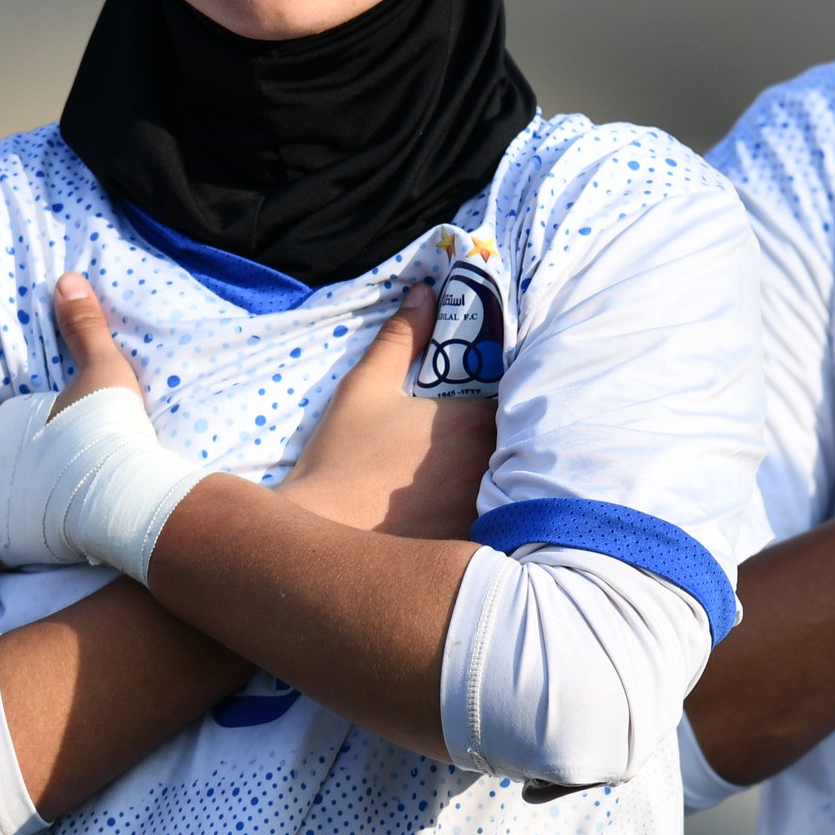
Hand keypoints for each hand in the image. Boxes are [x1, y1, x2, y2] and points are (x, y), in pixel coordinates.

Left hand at [0, 278, 209, 575]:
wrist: (125, 492)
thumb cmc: (112, 429)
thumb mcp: (103, 368)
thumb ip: (84, 325)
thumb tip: (66, 278)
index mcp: (2, 422)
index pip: (2, 429)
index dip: (25, 439)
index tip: (48, 448)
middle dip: (10, 475)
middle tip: (42, 485)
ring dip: (2, 514)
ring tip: (30, 521)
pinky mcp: (3, 544)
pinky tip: (16, 554)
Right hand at [278, 283, 493, 537]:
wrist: (319, 536)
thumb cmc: (340, 458)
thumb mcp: (365, 387)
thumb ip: (401, 336)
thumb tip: (424, 292)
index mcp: (474, 422)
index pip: (512, 392)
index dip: (502, 388)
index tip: (484, 388)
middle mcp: (492, 466)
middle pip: (515, 437)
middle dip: (504, 429)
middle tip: (468, 431)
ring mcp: (486, 509)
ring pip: (507, 477)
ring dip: (498, 468)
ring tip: (462, 467)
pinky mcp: (473, 542)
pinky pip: (493, 516)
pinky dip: (486, 507)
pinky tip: (454, 503)